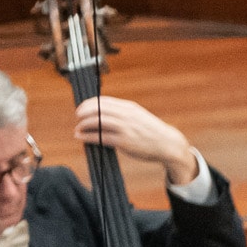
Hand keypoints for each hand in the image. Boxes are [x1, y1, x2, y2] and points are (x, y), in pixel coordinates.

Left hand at [74, 98, 201, 184]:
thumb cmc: (153, 132)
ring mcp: (125, 128)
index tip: (82, 108)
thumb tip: (105, 112)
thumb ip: (123, 113)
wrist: (169, 145)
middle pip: (97, 109)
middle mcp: (126, 115)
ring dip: (83, 124)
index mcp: (129, 107)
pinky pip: (100, 137)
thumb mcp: (139, 116)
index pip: (102, 101)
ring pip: (96, 121)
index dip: (88, 103)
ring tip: (78, 128)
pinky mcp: (124, 142)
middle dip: (83, 112)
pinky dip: (88, 136)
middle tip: (78, 117)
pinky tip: (82, 137)